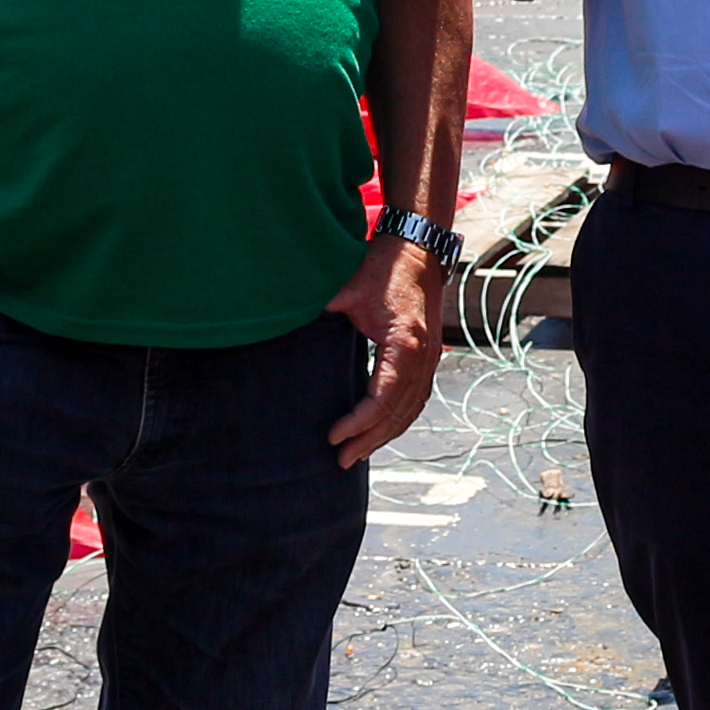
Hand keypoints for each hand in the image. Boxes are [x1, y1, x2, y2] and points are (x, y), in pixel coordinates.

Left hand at [326, 234, 440, 463]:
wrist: (417, 249)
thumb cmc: (383, 267)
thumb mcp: (348, 288)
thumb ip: (322, 309)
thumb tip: (279, 318)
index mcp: (404, 344)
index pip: (382, 398)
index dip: (358, 423)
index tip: (333, 436)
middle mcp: (422, 357)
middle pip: (398, 413)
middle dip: (369, 440)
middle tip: (341, 460)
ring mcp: (429, 360)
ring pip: (410, 411)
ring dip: (385, 436)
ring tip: (357, 455)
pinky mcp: (427, 359)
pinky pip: (415, 400)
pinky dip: (398, 420)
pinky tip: (380, 432)